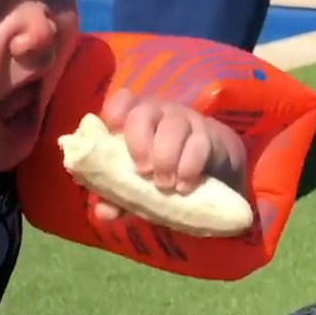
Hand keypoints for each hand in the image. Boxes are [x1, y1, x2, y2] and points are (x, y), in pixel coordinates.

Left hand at [92, 89, 237, 220]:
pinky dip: (189, 167)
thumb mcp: (140, 184)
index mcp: (135, 118)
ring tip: (165, 185)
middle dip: (139, 143)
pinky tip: (184, 186)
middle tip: (144, 172)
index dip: (115, 112)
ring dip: (166, 158)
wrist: (212, 171)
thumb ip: (119, 196)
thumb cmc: (163, 170)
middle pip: (143, 113)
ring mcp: (186, 120)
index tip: (113, 133)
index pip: (122, 102)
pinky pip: (199, 144)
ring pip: (173, 127)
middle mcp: (159, 112)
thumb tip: (103, 212)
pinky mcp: (210, 135)